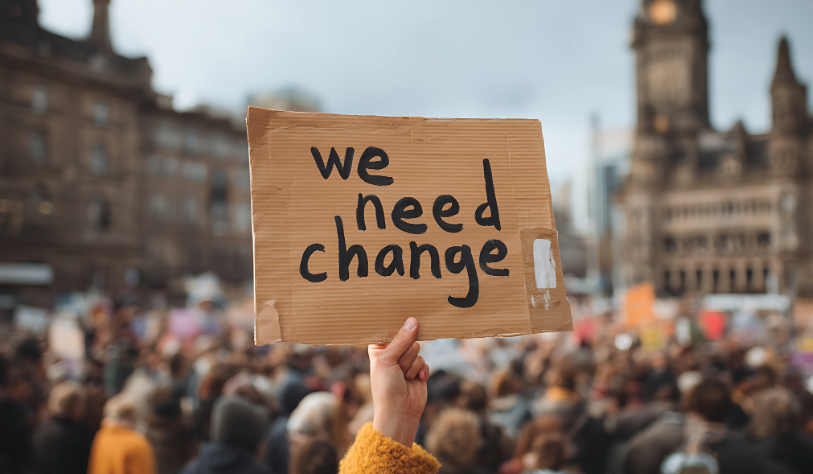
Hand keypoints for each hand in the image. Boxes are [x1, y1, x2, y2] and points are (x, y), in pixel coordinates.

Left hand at [369, 317, 429, 446]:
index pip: (389, 330)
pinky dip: (422, 370)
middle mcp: (392, 352)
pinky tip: (417, 380)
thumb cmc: (386, 387)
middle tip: (398, 367)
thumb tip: (413, 321)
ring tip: (405, 377)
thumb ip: (401, 340)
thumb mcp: (388, 360)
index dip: (396, 328)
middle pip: (407, 338)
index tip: (403, 320)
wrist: (399, 412)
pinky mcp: (417, 369)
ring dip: (412, 364)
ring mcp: (405, 361)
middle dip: (405, 353)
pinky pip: (425, 360)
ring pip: (417, 349)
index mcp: (379, 348)